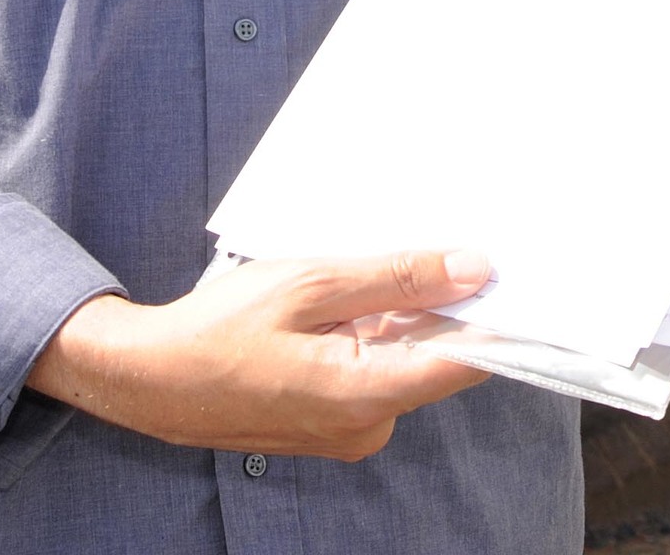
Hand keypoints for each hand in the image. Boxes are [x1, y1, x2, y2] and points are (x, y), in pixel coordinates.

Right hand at [24, 249, 491, 459]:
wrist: (149, 379)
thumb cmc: (219, 329)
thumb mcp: (310, 282)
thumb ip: (396, 277)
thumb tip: (474, 269)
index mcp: (367, 395)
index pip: (467, 360)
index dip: (500, 314)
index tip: (521, 272)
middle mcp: (369, 425)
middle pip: (436, 354)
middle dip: (437, 300)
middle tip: (431, 238)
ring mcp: (352, 429)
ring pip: (405, 358)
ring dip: (397, 314)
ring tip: (357, 269)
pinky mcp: (336, 422)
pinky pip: (377, 370)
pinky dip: (371, 333)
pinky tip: (344, 297)